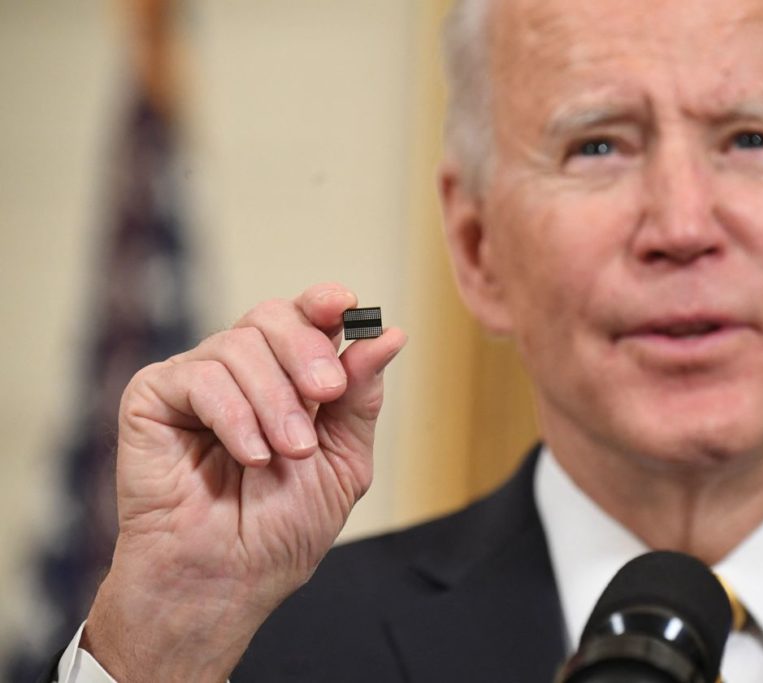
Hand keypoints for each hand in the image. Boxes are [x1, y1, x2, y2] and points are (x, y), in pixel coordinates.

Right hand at [82, 282, 405, 681]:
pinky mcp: (152, 398)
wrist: (226, 580)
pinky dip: (233, 415)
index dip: (325, 303)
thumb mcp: (343, 460)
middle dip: (306, 352)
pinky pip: (198, 376)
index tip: (347, 305)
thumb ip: (361, 396)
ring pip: (238, 344)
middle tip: (324, 394)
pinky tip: (249, 456)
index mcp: (289, 379)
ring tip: (287, 454)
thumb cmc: (281, 529)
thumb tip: (390, 333)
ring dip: (274, 402)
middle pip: (272, 316)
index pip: (305, 317)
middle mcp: (243, 371)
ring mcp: (196, 381)